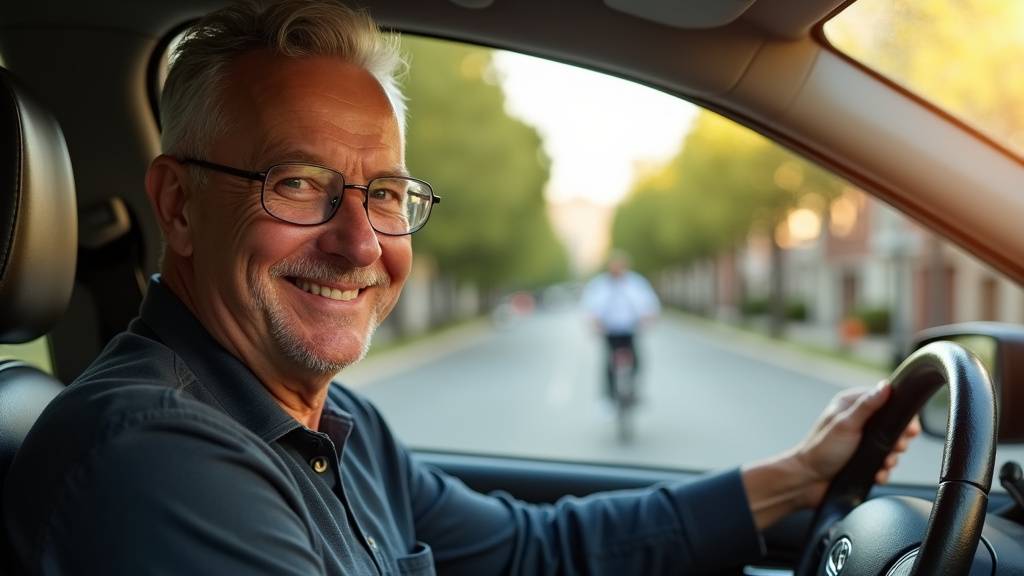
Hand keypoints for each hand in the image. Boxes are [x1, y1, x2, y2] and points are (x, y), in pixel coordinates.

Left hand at [791, 381, 920, 507]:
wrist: (807, 480)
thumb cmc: (821, 449)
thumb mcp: (846, 424)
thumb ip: (867, 406)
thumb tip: (885, 386)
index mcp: (851, 405)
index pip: (885, 400)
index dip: (901, 413)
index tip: (910, 427)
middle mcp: (857, 421)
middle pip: (892, 425)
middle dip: (898, 439)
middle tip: (898, 447)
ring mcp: (861, 442)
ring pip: (890, 447)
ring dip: (891, 458)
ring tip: (885, 463)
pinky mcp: (863, 460)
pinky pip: (882, 464)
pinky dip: (883, 471)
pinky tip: (877, 475)